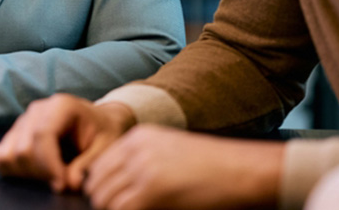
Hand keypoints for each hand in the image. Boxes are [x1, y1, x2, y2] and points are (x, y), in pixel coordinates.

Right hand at [0, 94, 135, 191]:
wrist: (98, 121)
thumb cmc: (103, 132)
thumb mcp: (106, 146)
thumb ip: (89, 164)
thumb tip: (70, 183)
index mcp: (61, 106)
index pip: (42, 135)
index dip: (48, 165)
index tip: (62, 185)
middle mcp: (37, 109)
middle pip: (23, 148)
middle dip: (41, 172)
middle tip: (62, 182)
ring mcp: (23, 120)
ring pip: (9, 153)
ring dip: (27, 173)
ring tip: (51, 175)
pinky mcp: (15, 133)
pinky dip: (11, 169)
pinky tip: (33, 172)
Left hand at [84, 126, 283, 209]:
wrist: (241, 170)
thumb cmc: (212, 166)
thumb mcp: (170, 151)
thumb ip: (141, 161)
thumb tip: (116, 185)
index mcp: (139, 137)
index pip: (99, 164)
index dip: (103, 187)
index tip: (113, 200)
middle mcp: (136, 149)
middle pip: (97, 182)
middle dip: (104, 201)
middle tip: (122, 209)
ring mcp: (142, 169)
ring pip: (103, 199)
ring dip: (113, 209)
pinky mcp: (151, 191)